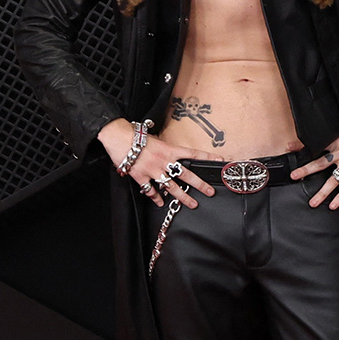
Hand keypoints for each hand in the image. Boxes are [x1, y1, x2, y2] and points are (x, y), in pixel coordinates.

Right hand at [97, 118, 216, 208]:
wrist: (118, 136)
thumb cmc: (136, 135)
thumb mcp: (156, 139)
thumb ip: (166, 149)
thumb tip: (172, 155)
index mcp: (169, 149)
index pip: (193, 154)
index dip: (207, 157)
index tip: (219, 161)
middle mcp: (164, 161)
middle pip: (186, 174)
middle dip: (200, 184)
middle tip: (210, 192)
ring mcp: (153, 170)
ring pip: (172, 186)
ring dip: (183, 196)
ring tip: (192, 204)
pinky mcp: (141, 177)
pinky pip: (150, 190)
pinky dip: (156, 197)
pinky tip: (161, 203)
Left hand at [290, 127, 338, 209]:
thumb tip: (330, 154)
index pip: (318, 145)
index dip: (303, 145)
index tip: (289, 147)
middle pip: (320, 163)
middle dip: (306, 170)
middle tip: (294, 176)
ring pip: (333, 180)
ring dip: (322, 192)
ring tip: (313, 202)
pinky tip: (334, 204)